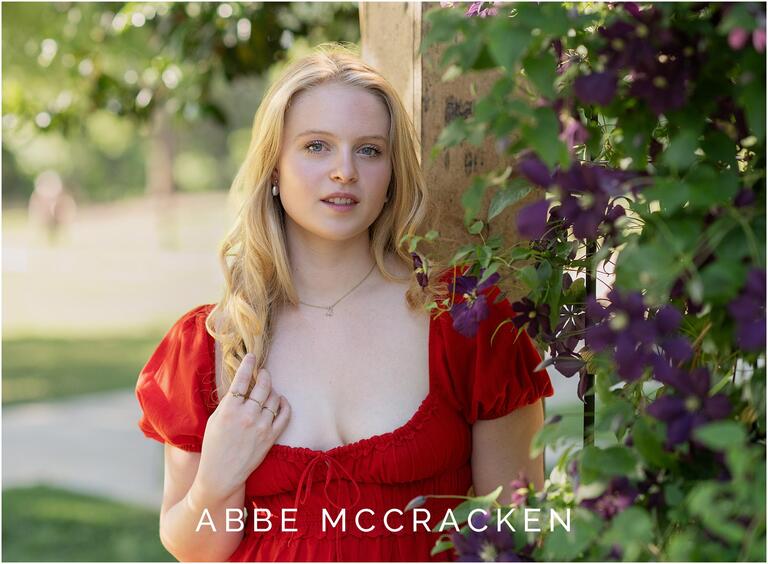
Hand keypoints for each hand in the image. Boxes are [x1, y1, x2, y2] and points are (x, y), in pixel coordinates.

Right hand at [194, 354, 290, 500]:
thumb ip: (228, 403)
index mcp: (229, 409)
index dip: (248, 364)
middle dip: (265, 375)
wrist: (221, 475)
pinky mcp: (271, 436)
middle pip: (263, 386)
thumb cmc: (213, 447)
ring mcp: (261, 426)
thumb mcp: (214, 420)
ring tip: (268, 390)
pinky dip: (284, 404)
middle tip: (263, 373)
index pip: (241, 380)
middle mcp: (247, 415)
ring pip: (274, 398)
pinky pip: (285, 414)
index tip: (252, 356)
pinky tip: (280, 401)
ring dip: (272, 390)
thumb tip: (240, 385)